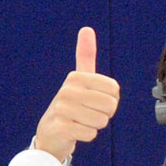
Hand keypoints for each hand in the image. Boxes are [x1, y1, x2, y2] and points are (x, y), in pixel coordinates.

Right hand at [34, 27, 119, 161]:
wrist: (50, 134)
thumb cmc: (70, 106)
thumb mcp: (78, 81)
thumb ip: (85, 56)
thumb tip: (86, 29)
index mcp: (76, 77)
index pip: (114, 90)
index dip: (110, 100)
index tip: (94, 102)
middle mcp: (67, 90)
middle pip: (110, 105)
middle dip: (104, 114)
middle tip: (88, 114)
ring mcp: (62, 109)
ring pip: (101, 121)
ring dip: (94, 126)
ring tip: (80, 122)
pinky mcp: (61, 127)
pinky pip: (91, 133)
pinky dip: (86, 136)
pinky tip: (75, 131)